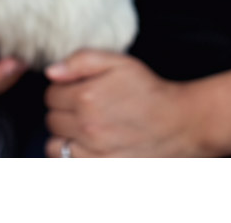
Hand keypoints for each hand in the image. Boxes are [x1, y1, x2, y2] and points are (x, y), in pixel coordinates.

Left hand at [44, 50, 206, 156]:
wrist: (180, 123)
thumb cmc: (149, 91)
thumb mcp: (119, 63)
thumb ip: (81, 60)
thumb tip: (51, 71)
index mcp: (87, 97)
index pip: (50, 95)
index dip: (62, 90)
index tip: (77, 91)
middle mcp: (87, 127)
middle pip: (51, 120)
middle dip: (63, 112)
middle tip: (84, 109)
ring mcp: (94, 153)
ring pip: (54, 145)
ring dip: (65, 136)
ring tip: (84, 129)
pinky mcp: (102, 170)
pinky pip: (69, 164)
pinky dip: (73, 156)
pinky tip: (88, 147)